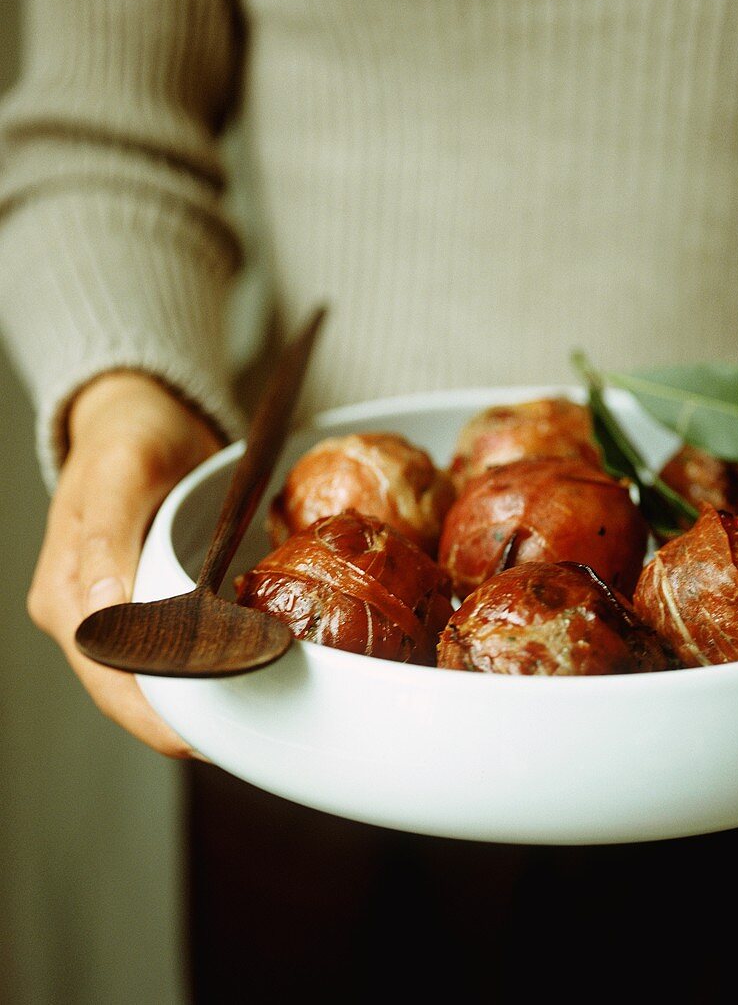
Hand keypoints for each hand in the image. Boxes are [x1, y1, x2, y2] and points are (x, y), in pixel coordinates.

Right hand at [27, 371, 223, 757]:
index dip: (158, 710)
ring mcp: (111, 612)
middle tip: (244, 741)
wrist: (143, 418)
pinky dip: (202, 672)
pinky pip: (168, 654)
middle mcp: (81, 612)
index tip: (209, 732)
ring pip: (148, 682)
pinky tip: (242, 683)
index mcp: (66, 591)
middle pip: (129, 692)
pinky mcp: (141, 604)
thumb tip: (100, 603)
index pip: (110, 672)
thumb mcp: (121, 469)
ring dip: (194, 705)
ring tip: (249, 725)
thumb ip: (106, 534)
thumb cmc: (131, 437)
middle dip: (182, 722)